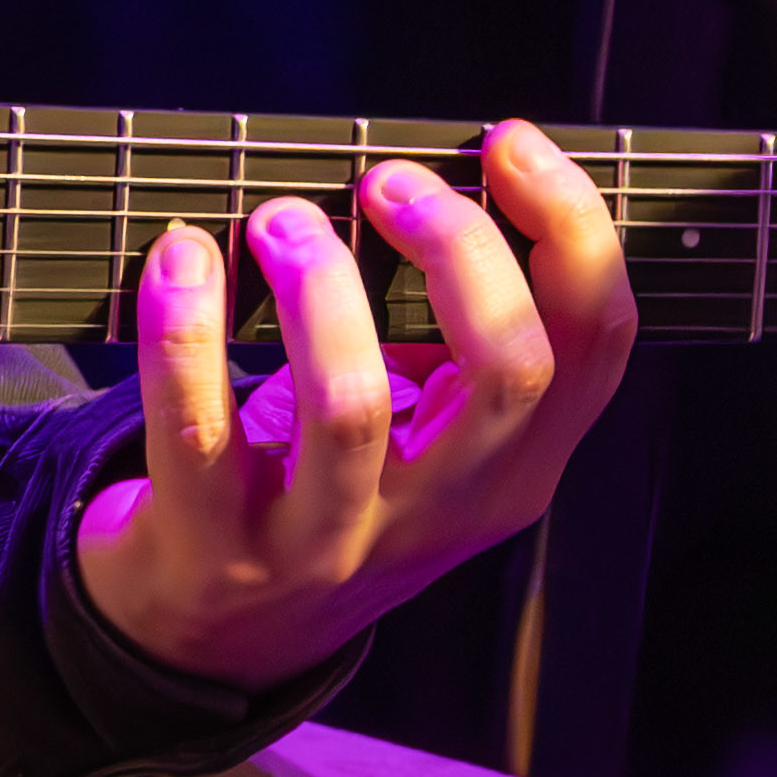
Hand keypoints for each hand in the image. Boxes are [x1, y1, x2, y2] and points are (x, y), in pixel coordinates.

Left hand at [70, 122, 642, 688]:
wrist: (212, 634)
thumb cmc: (328, 492)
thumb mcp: (432, 439)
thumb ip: (457, 336)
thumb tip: (443, 174)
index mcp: (511, 471)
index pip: (596, 345)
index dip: (571, 225)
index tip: (508, 142)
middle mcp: (439, 514)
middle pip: (509, 369)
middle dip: (459, 246)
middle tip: (386, 181)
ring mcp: (330, 541)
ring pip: (353, 406)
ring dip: (317, 283)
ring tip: (279, 219)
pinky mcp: (217, 547)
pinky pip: (199, 430)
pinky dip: (184, 326)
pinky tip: (180, 258)